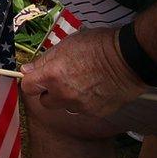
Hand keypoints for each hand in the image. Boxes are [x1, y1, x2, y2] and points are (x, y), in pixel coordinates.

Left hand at [20, 27, 146, 116]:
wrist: (129, 59)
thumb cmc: (98, 46)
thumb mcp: (66, 45)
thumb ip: (44, 60)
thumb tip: (27, 70)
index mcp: (52, 76)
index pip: (28, 87)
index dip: (31, 81)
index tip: (35, 76)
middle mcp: (63, 95)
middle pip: (45, 101)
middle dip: (49, 92)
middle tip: (61, 79)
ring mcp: (80, 106)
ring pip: (65, 106)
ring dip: (67, 98)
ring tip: (82, 82)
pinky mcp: (95, 113)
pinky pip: (83, 109)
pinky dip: (85, 101)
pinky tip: (95, 88)